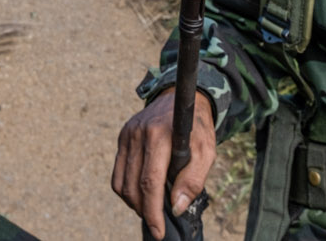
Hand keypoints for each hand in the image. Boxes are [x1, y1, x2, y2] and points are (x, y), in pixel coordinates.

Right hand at [112, 89, 215, 234]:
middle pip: (133, 185)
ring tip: (151, 209)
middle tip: (158, 223)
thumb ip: (193, 180)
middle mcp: (139, 134)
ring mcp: (127, 135)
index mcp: (160, 135)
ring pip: (122, 183)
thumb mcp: (207, 151)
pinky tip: (141, 195)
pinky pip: (118, 173)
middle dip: (145, 211)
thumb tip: (175, 208)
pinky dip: (127, 190)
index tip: (159, 231)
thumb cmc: (197, 128)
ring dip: (134, 203)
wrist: (181, 98)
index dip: (153, 211)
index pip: (150, 181)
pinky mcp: (122, 137)